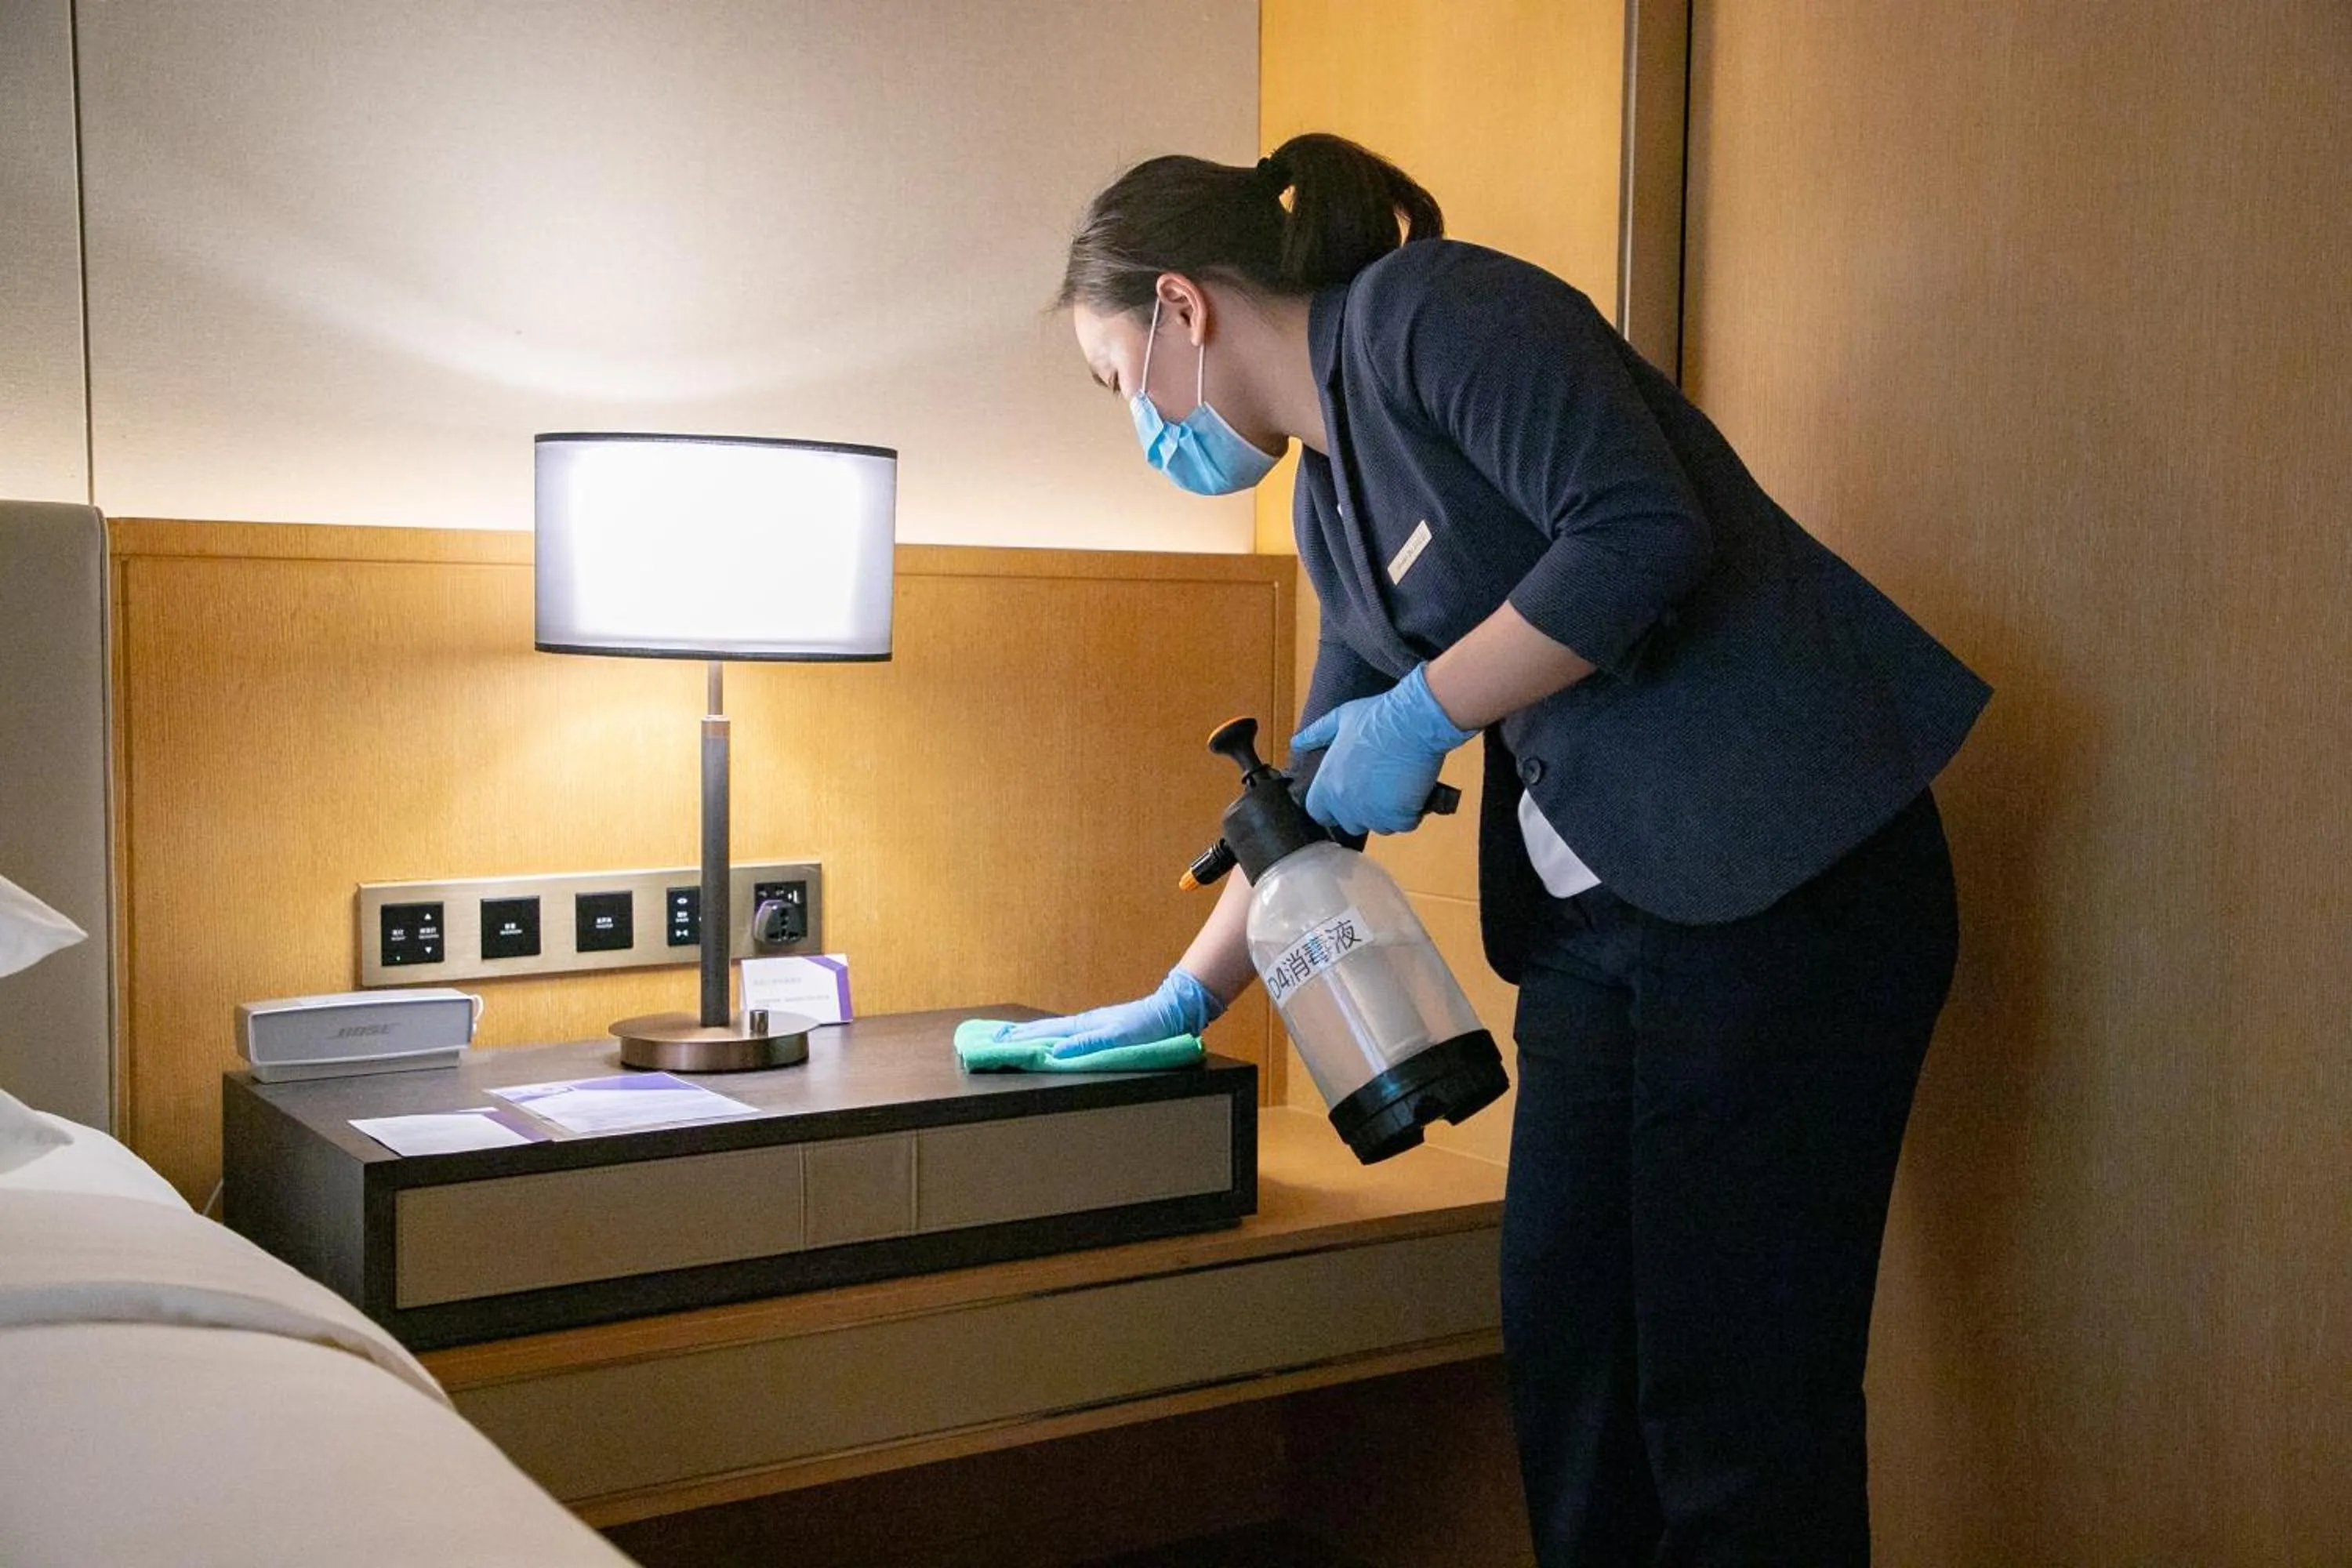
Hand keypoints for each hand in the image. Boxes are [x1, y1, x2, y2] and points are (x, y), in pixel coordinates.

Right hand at [995, 967, 1224, 1059]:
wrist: (1171, 1011)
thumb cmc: (1147, 1026)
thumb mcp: (1119, 1037)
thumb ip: (1089, 1044)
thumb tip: (1055, 1053)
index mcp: (1083, 1026)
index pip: (1043, 1034)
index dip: (1019, 1040)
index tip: (995, 1043)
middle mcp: (1082, 1025)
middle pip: (1042, 1030)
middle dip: (1017, 1036)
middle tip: (992, 1040)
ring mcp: (1090, 1026)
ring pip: (1053, 1031)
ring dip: (1031, 1036)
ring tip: (1011, 1040)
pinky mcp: (1100, 1030)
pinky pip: (1067, 1035)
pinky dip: (1050, 1038)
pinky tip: (1049, 1042)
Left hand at [1289, 664, 1475, 836]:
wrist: (1412, 720)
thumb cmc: (1377, 716)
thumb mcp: (1340, 718)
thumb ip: (1316, 734)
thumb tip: (1297, 743)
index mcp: (1328, 784)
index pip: (1319, 813)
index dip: (1333, 807)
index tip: (1349, 795)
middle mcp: (1345, 803)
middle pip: (1351, 824)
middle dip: (1364, 812)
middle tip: (1379, 787)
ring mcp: (1372, 812)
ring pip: (1380, 826)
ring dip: (1389, 813)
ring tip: (1397, 785)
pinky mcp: (1399, 815)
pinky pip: (1404, 823)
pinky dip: (1411, 812)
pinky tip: (1412, 789)